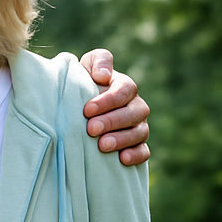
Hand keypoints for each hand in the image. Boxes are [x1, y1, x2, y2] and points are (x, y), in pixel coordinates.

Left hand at [79, 48, 150, 165]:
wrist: (77, 108)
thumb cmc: (82, 84)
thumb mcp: (87, 66)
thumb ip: (98, 61)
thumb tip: (104, 75)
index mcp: (125, 86)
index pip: (125, 90)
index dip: (108, 100)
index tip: (87, 109)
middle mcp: (135, 106)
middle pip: (134, 113)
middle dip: (112, 121)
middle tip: (91, 129)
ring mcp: (139, 126)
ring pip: (139, 132)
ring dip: (122, 139)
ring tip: (102, 145)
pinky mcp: (138, 145)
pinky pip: (144, 151)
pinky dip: (136, 155)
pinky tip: (122, 159)